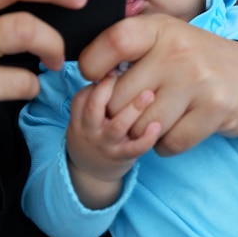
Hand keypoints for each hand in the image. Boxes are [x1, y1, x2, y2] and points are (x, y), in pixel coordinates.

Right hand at [67, 76, 160, 207]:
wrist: (90, 171)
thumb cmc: (93, 133)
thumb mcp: (83, 116)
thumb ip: (96, 95)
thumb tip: (120, 65)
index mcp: (80, 116)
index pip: (83, 95)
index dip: (100, 81)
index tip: (116, 66)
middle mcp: (90, 129)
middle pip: (95, 107)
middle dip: (110, 89)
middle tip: (132, 73)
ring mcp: (105, 144)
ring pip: (117, 126)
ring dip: (133, 109)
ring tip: (150, 94)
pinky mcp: (121, 157)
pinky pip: (134, 148)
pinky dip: (146, 138)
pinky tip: (157, 126)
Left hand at [79, 13, 237, 155]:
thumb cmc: (195, 60)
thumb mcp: (165, 39)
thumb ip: (130, 50)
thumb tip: (87, 71)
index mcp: (160, 28)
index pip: (115, 41)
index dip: (94, 64)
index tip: (95, 77)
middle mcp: (178, 50)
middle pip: (121, 95)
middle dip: (118, 111)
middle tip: (132, 109)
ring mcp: (197, 80)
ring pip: (142, 124)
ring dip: (143, 131)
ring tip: (158, 117)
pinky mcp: (214, 109)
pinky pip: (168, 142)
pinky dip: (165, 145)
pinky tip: (176, 128)